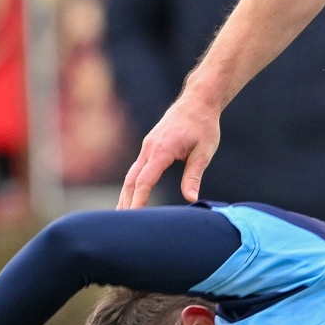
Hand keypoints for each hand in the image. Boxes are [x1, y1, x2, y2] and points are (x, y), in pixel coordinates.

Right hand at [119, 86, 222, 207]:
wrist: (198, 101)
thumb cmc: (204, 126)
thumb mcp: (204, 151)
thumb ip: (194, 175)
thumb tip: (191, 198)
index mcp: (162, 150)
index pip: (145, 180)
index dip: (139, 199)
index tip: (134, 216)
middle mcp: (150, 148)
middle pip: (132, 180)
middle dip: (126, 201)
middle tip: (120, 223)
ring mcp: (147, 146)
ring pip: (131, 174)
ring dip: (126, 194)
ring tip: (121, 214)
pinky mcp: (149, 146)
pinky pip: (137, 168)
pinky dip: (132, 184)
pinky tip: (132, 195)